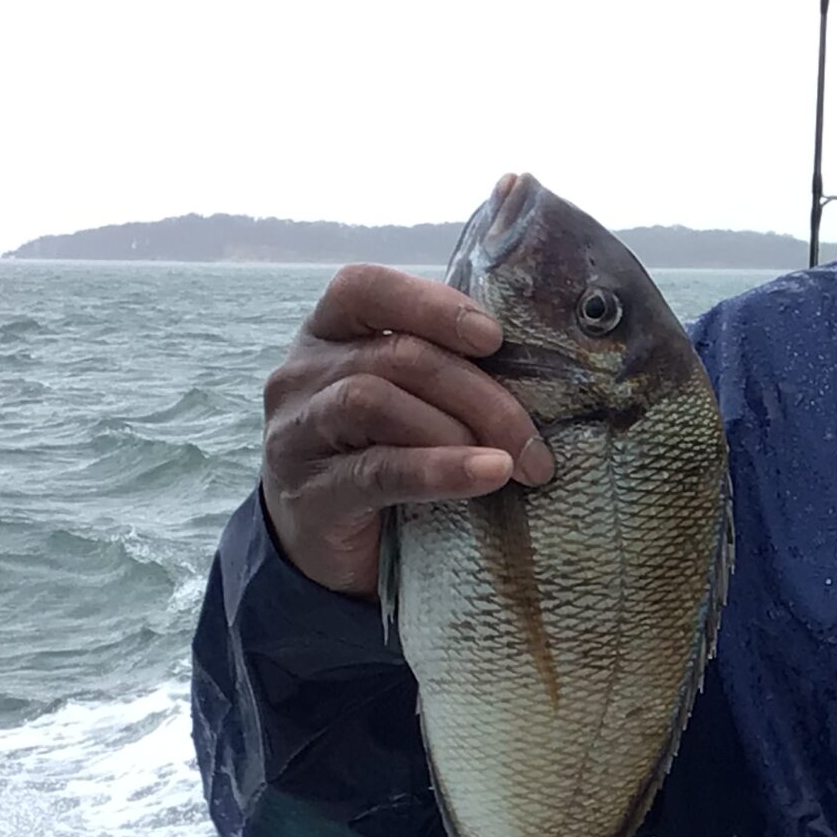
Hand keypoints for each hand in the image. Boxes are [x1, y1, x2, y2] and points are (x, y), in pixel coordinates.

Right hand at [260, 264, 553, 598]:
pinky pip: (378, 470)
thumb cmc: (382, 455)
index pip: (363, 288)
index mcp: (328, 335)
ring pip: (374, 402)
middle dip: (479, 392)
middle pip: (395, 356)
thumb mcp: (407, 401)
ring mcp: (297, 433)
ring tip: (511, 462)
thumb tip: (539, 363)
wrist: (326, 547)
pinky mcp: (309, 494)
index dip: (431, 305)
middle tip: (534, 438)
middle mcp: (302, 375)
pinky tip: (488, 474)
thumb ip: (443, 370)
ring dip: (457, 428)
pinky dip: (440, 469)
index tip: (494, 338)